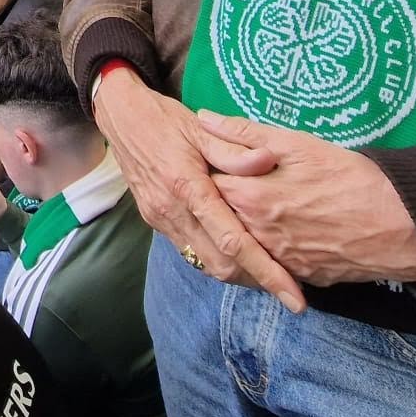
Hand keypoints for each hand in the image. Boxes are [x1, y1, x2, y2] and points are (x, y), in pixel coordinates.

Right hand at [92, 68, 303, 311]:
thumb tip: (268, 161)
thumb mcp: (201, 128)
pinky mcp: (155, 221)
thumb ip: (234, 150)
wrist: (121, 117)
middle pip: (220, 265)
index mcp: (187, 187)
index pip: (232, 242)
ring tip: (268, 271)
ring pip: (205, 264)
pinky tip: (235, 251)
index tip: (294, 298)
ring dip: (238, 273)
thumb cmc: (164, 119)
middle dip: (257, 281)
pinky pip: (190, 251)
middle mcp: (172, 211)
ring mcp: (161, 220)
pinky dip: (217, 259)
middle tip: (289, 285)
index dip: (267, 272)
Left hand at [200, 112, 415, 287]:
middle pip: (221, 217)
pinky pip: (270, 262)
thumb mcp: (296, 144)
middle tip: (240, 181)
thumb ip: (244, 132)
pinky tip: (280, 231)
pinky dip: (266, 248)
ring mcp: (277, 259)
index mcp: (250, 197)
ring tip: (262, 205)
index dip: (211, 169)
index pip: (207, 183)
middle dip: (221, 200)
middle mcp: (256, 234)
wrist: (400, 224)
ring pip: (243, 243)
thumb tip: (203, 119)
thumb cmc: (349, 176)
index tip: (217, 159)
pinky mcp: (299, 275)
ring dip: (243, 225)